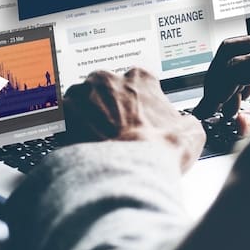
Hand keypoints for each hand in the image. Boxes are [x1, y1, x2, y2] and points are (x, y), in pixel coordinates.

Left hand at [62, 69, 204, 171]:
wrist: (126, 171)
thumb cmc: (157, 151)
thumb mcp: (191, 133)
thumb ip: (185, 121)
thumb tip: (186, 125)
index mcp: (140, 78)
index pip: (137, 81)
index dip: (137, 101)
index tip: (136, 115)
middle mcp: (108, 79)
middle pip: (104, 88)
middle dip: (106, 105)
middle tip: (112, 129)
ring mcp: (81, 93)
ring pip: (79, 99)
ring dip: (84, 115)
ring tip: (91, 139)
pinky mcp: (60, 113)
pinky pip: (59, 117)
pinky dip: (64, 127)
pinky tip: (73, 143)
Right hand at [193, 34, 249, 119]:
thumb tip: (240, 124)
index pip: (233, 66)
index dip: (217, 90)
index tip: (209, 110)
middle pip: (231, 50)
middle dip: (216, 79)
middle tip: (211, 105)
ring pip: (240, 49)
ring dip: (227, 75)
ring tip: (228, 106)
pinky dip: (243, 71)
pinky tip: (245, 95)